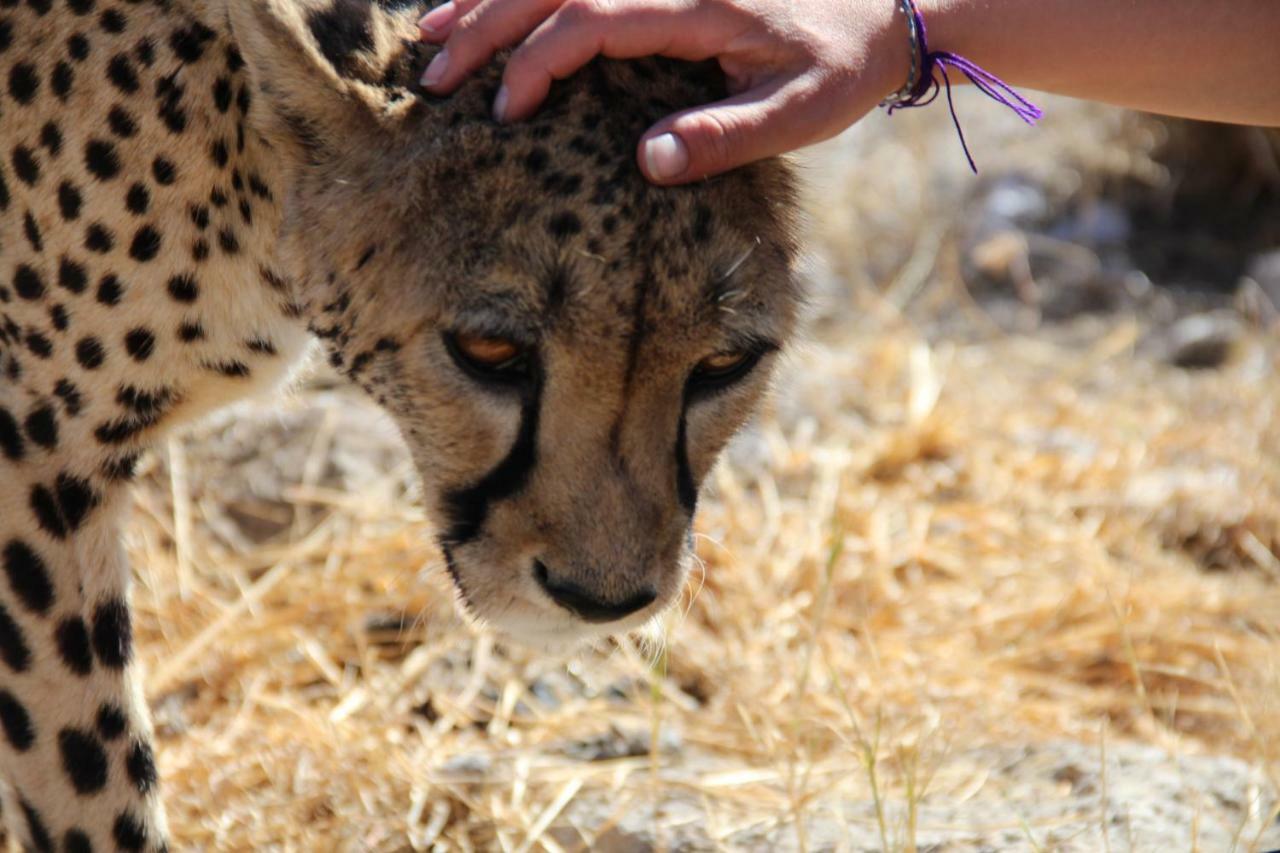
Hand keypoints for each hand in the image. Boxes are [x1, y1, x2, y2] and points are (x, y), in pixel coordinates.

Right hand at [418, 0, 911, 183]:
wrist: (884, 7)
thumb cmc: (840, 64)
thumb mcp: (800, 111)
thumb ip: (726, 136)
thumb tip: (645, 161)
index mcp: (699, 2)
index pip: (593, 17)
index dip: (539, 60)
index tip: (505, 110)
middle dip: (485, 22)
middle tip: (431, 70)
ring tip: (429, 30)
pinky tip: (487, 3)